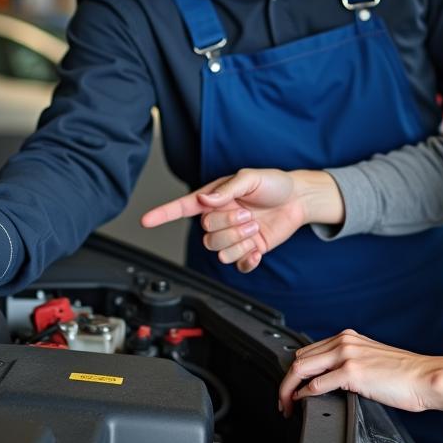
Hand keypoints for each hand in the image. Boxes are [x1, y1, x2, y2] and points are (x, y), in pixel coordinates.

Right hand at [140, 168, 342, 272]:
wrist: (297, 199)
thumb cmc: (273, 183)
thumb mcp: (251, 177)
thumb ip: (228, 189)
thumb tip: (206, 200)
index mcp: (214, 199)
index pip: (182, 208)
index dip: (163, 214)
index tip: (145, 220)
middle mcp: (219, 219)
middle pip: (206, 234)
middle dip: (229, 225)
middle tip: (248, 213)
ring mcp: (232, 236)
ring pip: (219, 251)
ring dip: (239, 240)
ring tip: (255, 225)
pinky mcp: (247, 250)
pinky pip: (237, 265)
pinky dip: (247, 260)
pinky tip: (256, 249)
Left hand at [278, 328, 442, 417]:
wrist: (426, 377)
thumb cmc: (405, 375)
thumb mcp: (370, 360)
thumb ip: (349, 364)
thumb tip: (330, 381)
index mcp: (348, 337)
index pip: (308, 351)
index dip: (293, 372)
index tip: (290, 389)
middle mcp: (344, 341)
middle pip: (299, 358)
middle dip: (285, 382)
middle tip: (283, 402)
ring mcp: (347, 355)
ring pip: (301, 368)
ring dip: (288, 389)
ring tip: (287, 406)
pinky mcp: (352, 372)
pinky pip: (317, 384)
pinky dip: (304, 394)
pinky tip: (303, 403)